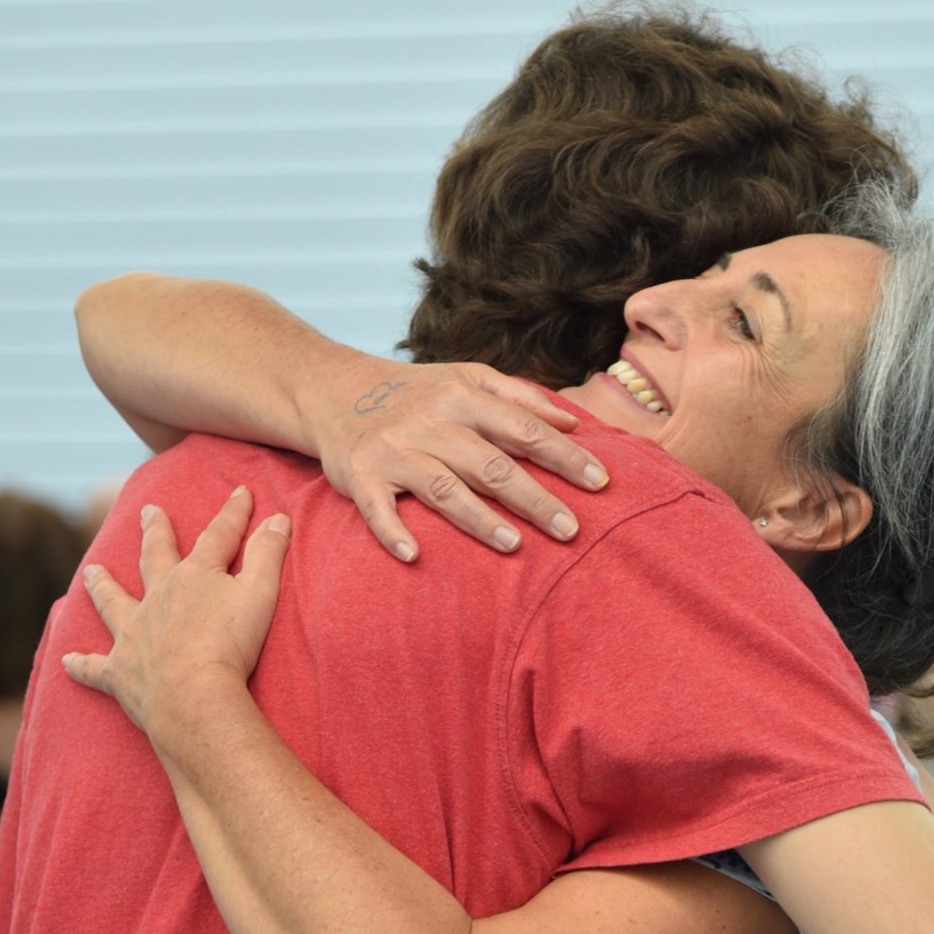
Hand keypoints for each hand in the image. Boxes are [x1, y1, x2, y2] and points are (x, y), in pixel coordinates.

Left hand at [62, 487, 289, 734]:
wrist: (193, 696)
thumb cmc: (231, 644)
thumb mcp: (261, 592)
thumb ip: (268, 553)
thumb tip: (278, 518)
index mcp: (195, 575)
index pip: (218, 534)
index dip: (233, 512)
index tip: (241, 492)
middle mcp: (158, 597)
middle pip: (155, 557)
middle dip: (155, 532)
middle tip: (148, 512)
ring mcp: (133, 632)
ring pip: (112, 602)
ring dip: (101, 586)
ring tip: (91, 571)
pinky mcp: (120, 670)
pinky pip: (94, 666)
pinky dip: (81, 663)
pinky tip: (67, 660)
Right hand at [305, 360, 609, 560]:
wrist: (333, 389)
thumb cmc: (415, 391)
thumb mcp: (467, 379)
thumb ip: (520, 398)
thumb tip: (573, 421)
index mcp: (464, 398)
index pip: (525, 430)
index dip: (565, 456)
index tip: (600, 482)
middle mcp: (432, 423)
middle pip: (492, 464)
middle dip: (534, 498)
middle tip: (571, 530)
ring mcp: (395, 450)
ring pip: (443, 487)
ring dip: (477, 518)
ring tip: (514, 545)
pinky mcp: (360, 476)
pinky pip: (377, 507)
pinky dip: (393, 530)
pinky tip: (414, 555)